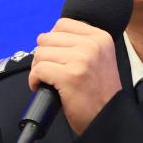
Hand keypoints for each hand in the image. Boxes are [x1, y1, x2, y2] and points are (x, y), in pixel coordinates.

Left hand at [28, 18, 121, 134]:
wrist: (108, 118)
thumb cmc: (99, 93)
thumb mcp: (99, 58)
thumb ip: (79, 44)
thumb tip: (47, 36)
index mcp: (100, 37)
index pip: (63, 24)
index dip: (53, 41)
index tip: (56, 57)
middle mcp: (92, 45)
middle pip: (48, 38)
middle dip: (43, 55)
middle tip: (49, 71)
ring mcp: (81, 59)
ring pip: (41, 53)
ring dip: (38, 68)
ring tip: (47, 80)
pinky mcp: (69, 76)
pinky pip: (38, 70)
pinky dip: (34, 80)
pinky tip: (42, 87)